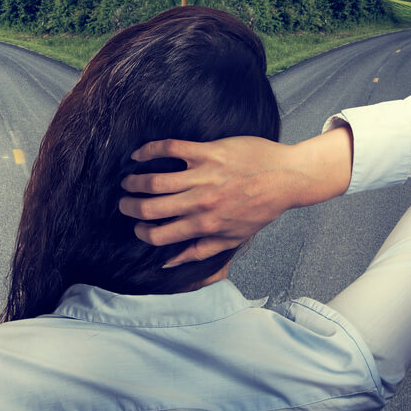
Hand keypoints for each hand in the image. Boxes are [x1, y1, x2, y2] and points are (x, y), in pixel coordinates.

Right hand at [119, 128, 352, 266]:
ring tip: (128, 180)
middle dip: (129, 207)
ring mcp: (203, 175)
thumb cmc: (261, 209)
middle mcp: (201, 202)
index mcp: (205, 225)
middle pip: (150, 208)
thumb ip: (200, 251)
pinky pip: (170, 149)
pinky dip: (149, 150)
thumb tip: (169, 262)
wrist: (287, 177)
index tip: (137, 226)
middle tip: (124, 202)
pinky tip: (138, 154)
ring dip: (134, 181)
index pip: (159, 235)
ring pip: (154, 180)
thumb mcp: (233, 238)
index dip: (141, 232)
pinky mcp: (208, 152)